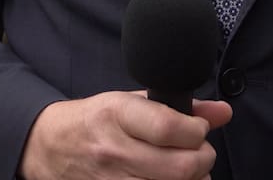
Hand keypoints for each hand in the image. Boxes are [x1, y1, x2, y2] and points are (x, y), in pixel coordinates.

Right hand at [18, 91, 231, 179]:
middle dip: (202, 159)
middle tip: (199, 152)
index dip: (196, 131)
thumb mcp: (130, 102)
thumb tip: (223, 113)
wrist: (49, 147)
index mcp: (117, 114)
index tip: (199, 129)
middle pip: (180, 166)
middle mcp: (113, 150)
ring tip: (185, 169)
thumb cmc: (94, 121)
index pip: (169, 127)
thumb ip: (179, 108)